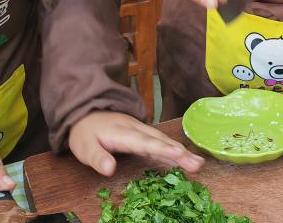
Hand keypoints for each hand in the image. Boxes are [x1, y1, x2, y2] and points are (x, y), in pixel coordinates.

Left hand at [68, 111, 203, 176]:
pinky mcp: (141, 135)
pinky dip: (172, 150)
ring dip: (180, 151)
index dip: (162, 149)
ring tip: (197, 163)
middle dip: (179, 152)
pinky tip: (182, 159)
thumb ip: (96, 157)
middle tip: (197, 164)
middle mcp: (136, 130)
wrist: (85, 114)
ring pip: (163, 140)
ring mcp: (140, 131)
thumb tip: (109, 169)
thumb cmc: (85, 133)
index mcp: (123, 133)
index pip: (145, 142)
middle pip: (160, 141)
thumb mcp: (84, 147)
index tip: (179, 155)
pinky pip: (159, 142)